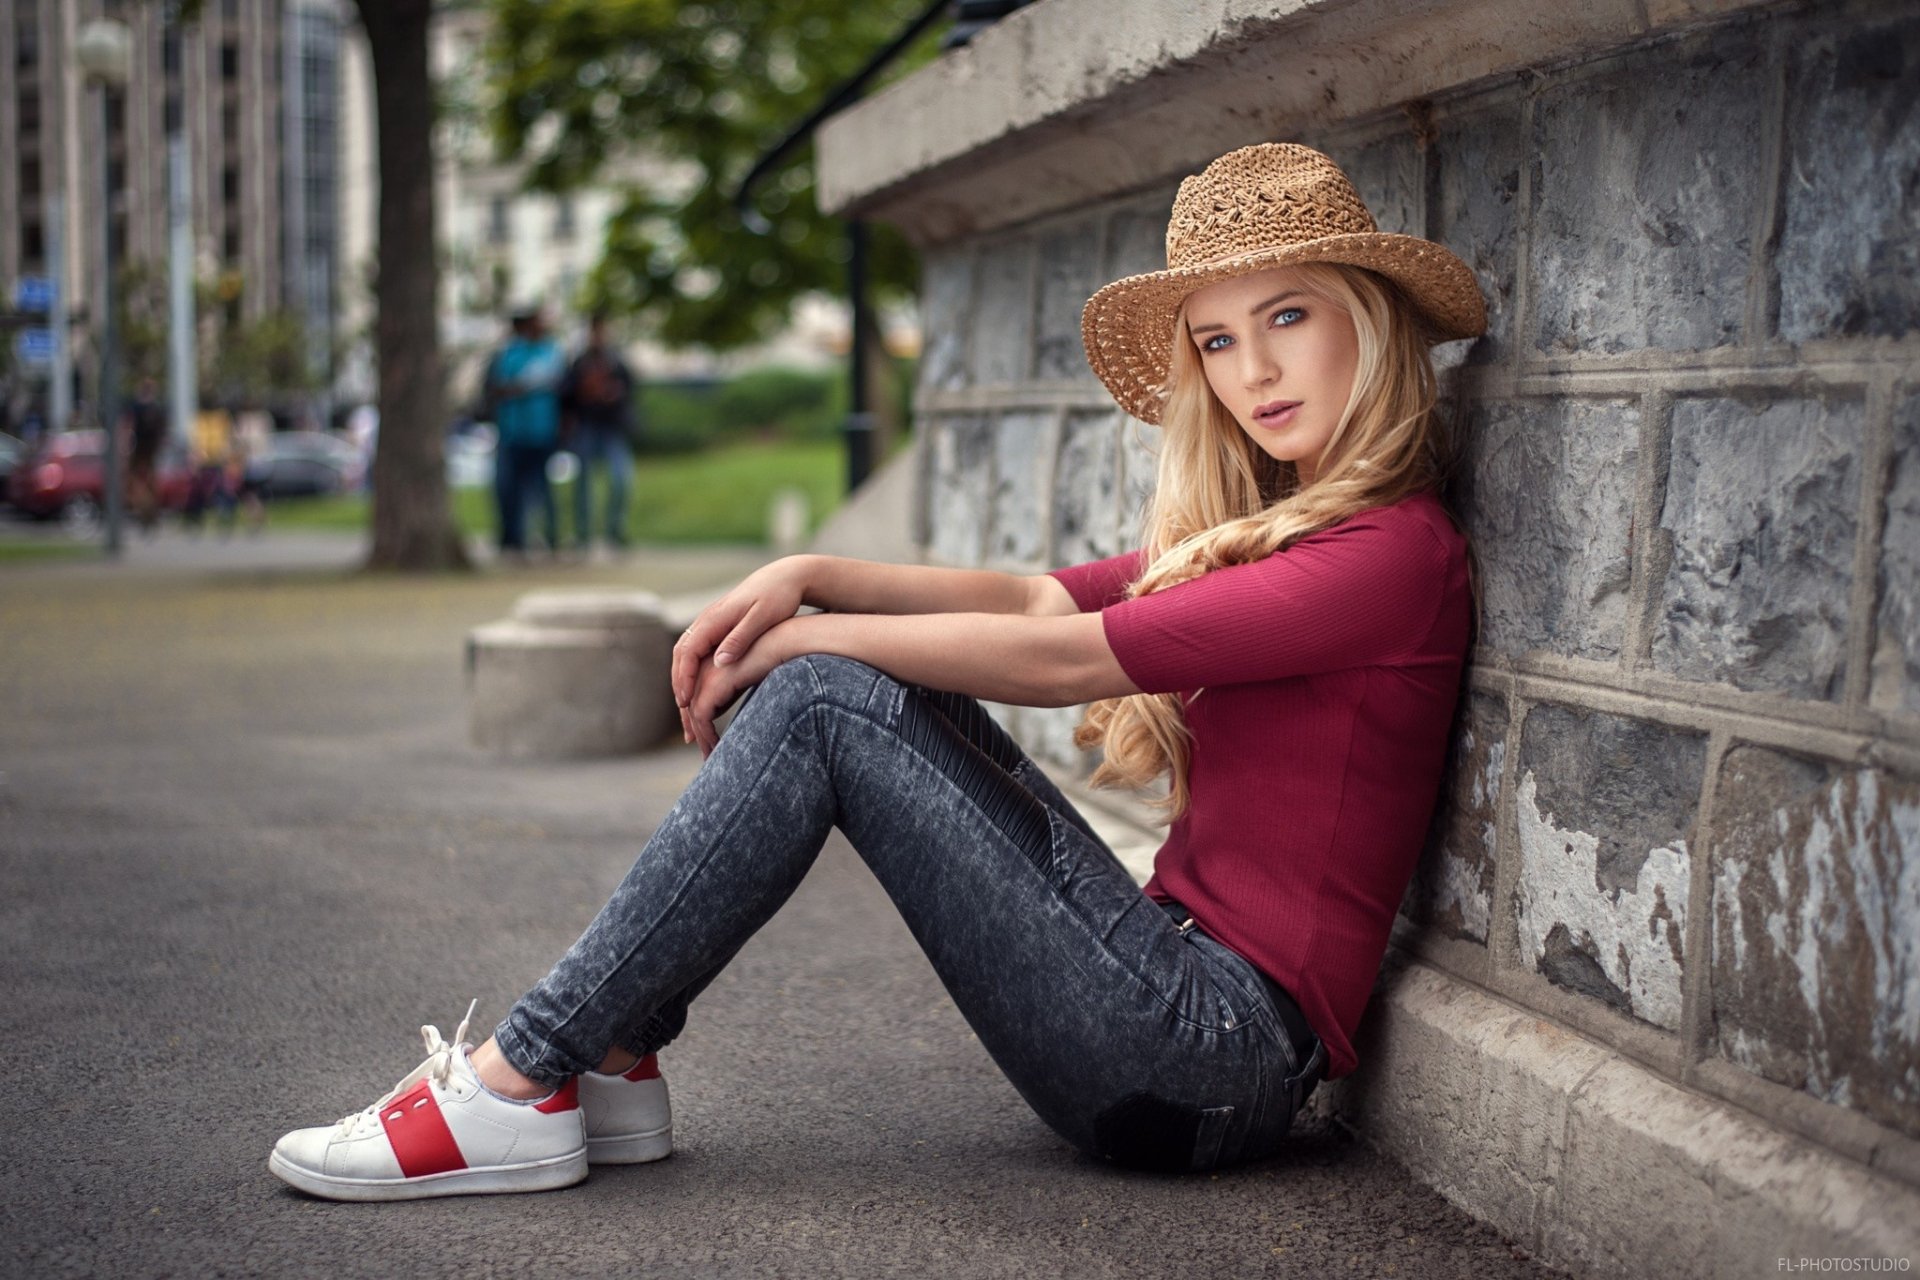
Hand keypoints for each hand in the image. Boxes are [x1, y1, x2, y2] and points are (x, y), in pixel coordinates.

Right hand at [673, 558, 810, 744]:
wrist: (785, 576)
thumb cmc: (778, 596)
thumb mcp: (762, 617)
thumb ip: (740, 638)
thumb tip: (719, 661)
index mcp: (714, 619)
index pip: (687, 652)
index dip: (684, 679)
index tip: (685, 703)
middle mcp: (707, 621)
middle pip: (681, 655)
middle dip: (679, 685)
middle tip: (684, 713)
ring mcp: (711, 624)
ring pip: (686, 654)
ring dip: (683, 680)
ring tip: (688, 708)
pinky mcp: (719, 629)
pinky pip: (698, 652)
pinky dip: (693, 672)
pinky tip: (702, 689)